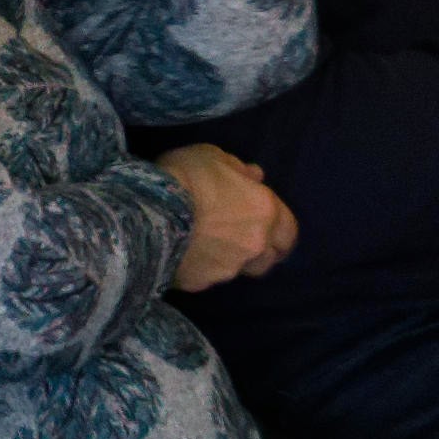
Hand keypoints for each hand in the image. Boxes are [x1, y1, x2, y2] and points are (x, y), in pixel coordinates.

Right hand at [159, 142, 294, 288]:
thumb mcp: (212, 155)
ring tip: (209, 248)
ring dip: (231, 260)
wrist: (150, 213)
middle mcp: (254, 245)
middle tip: (242, 240)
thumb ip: (238, 168)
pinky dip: (200, 267)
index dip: (280, 229)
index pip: (289, 231)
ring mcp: (229, 268)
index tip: (268, 226)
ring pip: (239, 270)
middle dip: (261, 251)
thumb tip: (254, 176)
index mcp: (265, 211)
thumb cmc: (186, 175)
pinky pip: (206, 277)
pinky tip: (183, 255)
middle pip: (269, 258)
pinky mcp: (202, 283)